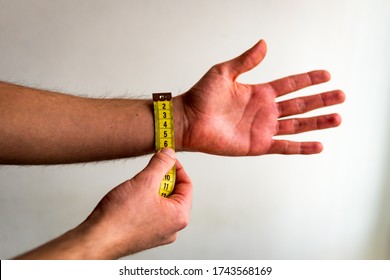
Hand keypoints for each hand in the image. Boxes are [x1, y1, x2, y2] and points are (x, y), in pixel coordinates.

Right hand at [15, 148, 191, 258]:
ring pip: (162, 203)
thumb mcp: (144, 181)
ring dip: (152, 189)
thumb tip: (169, 154)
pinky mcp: (145, 235)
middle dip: (163, 179)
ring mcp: (159, 233)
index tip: (167, 158)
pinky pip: (151, 212)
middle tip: (150, 170)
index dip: (177, 168)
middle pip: (175, 194)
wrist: (96, 239)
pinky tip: (131, 198)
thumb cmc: (119, 219)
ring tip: (137, 185)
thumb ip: (160, 164)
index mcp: (179, 216)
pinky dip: (144, 201)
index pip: (187, 185)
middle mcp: (173, 228)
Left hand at [174, 39, 344, 154]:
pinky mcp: (257, 145)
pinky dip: (302, 147)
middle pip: (300, 104)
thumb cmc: (201, 97)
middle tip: (340, 95)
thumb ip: (246, 61)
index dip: (308, 80)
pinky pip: (284, 146)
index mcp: (259, 93)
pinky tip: (318, 145)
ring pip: (297, 125)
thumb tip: (264, 44)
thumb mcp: (224, 72)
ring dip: (318, 122)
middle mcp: (264, 111)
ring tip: (337, 117)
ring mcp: (263, 129)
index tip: (326, 75)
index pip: (290, 84)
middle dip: (321, 101)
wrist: (188, 120)